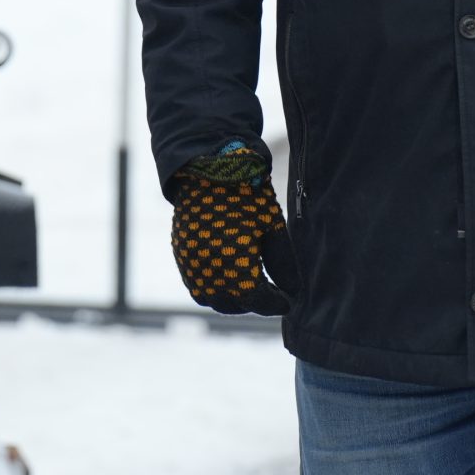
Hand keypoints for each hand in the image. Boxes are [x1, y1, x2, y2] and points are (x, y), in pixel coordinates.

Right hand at [169, 142, 298, 316]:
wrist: (209, 170)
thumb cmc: (247, 197)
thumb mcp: (273, 228)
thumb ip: (283, 264)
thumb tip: (293, 292)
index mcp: (237, 269)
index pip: (260, 302)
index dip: (276, 304)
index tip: (287, 301)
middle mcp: (211, 273)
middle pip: (233, 305)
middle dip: (252, 303)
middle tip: (268, 293)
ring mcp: (191, 265)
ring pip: (211, 299)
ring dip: (229, 299)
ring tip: (246, 285)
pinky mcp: (181, 254)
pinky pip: (195, 283)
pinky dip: (211, 286)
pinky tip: (226, 273)